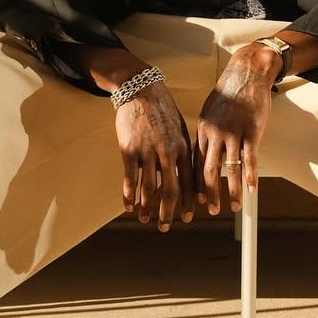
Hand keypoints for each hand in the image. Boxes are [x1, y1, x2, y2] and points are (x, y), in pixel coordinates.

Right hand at [115, 81, 194, 231]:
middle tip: (165, 227)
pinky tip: (128, 206)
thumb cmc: (162, 109)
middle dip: (169, 212)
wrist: (141, 90)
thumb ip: (181, 151)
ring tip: (145, 219)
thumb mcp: (179, 128)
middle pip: (170, 190)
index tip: (188, 216)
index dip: (189, 201)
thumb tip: (184, 173)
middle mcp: (167, 153)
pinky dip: (129, 195)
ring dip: (147, 207)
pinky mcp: (129, 150)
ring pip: (149, 188)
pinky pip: (130, 179)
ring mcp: (148, 152)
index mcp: (182, 148)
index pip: (189, 181)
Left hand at [195, 46, 277, 214]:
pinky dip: (250, 177)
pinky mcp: (251, 132)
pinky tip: (252, 190)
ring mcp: (233, 134)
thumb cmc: (228, 95)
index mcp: (203, 131)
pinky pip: (250, 159)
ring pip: (229, 169)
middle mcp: (214, 135)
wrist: (246, 74)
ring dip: (230, 191)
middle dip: (209, 194)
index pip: (195, 164)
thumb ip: (206, 134)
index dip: (195, 185)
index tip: (196, 201)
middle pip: (208, 171)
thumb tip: (202, 154)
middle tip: (211, 211)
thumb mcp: (209, 113)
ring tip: (233, 206)